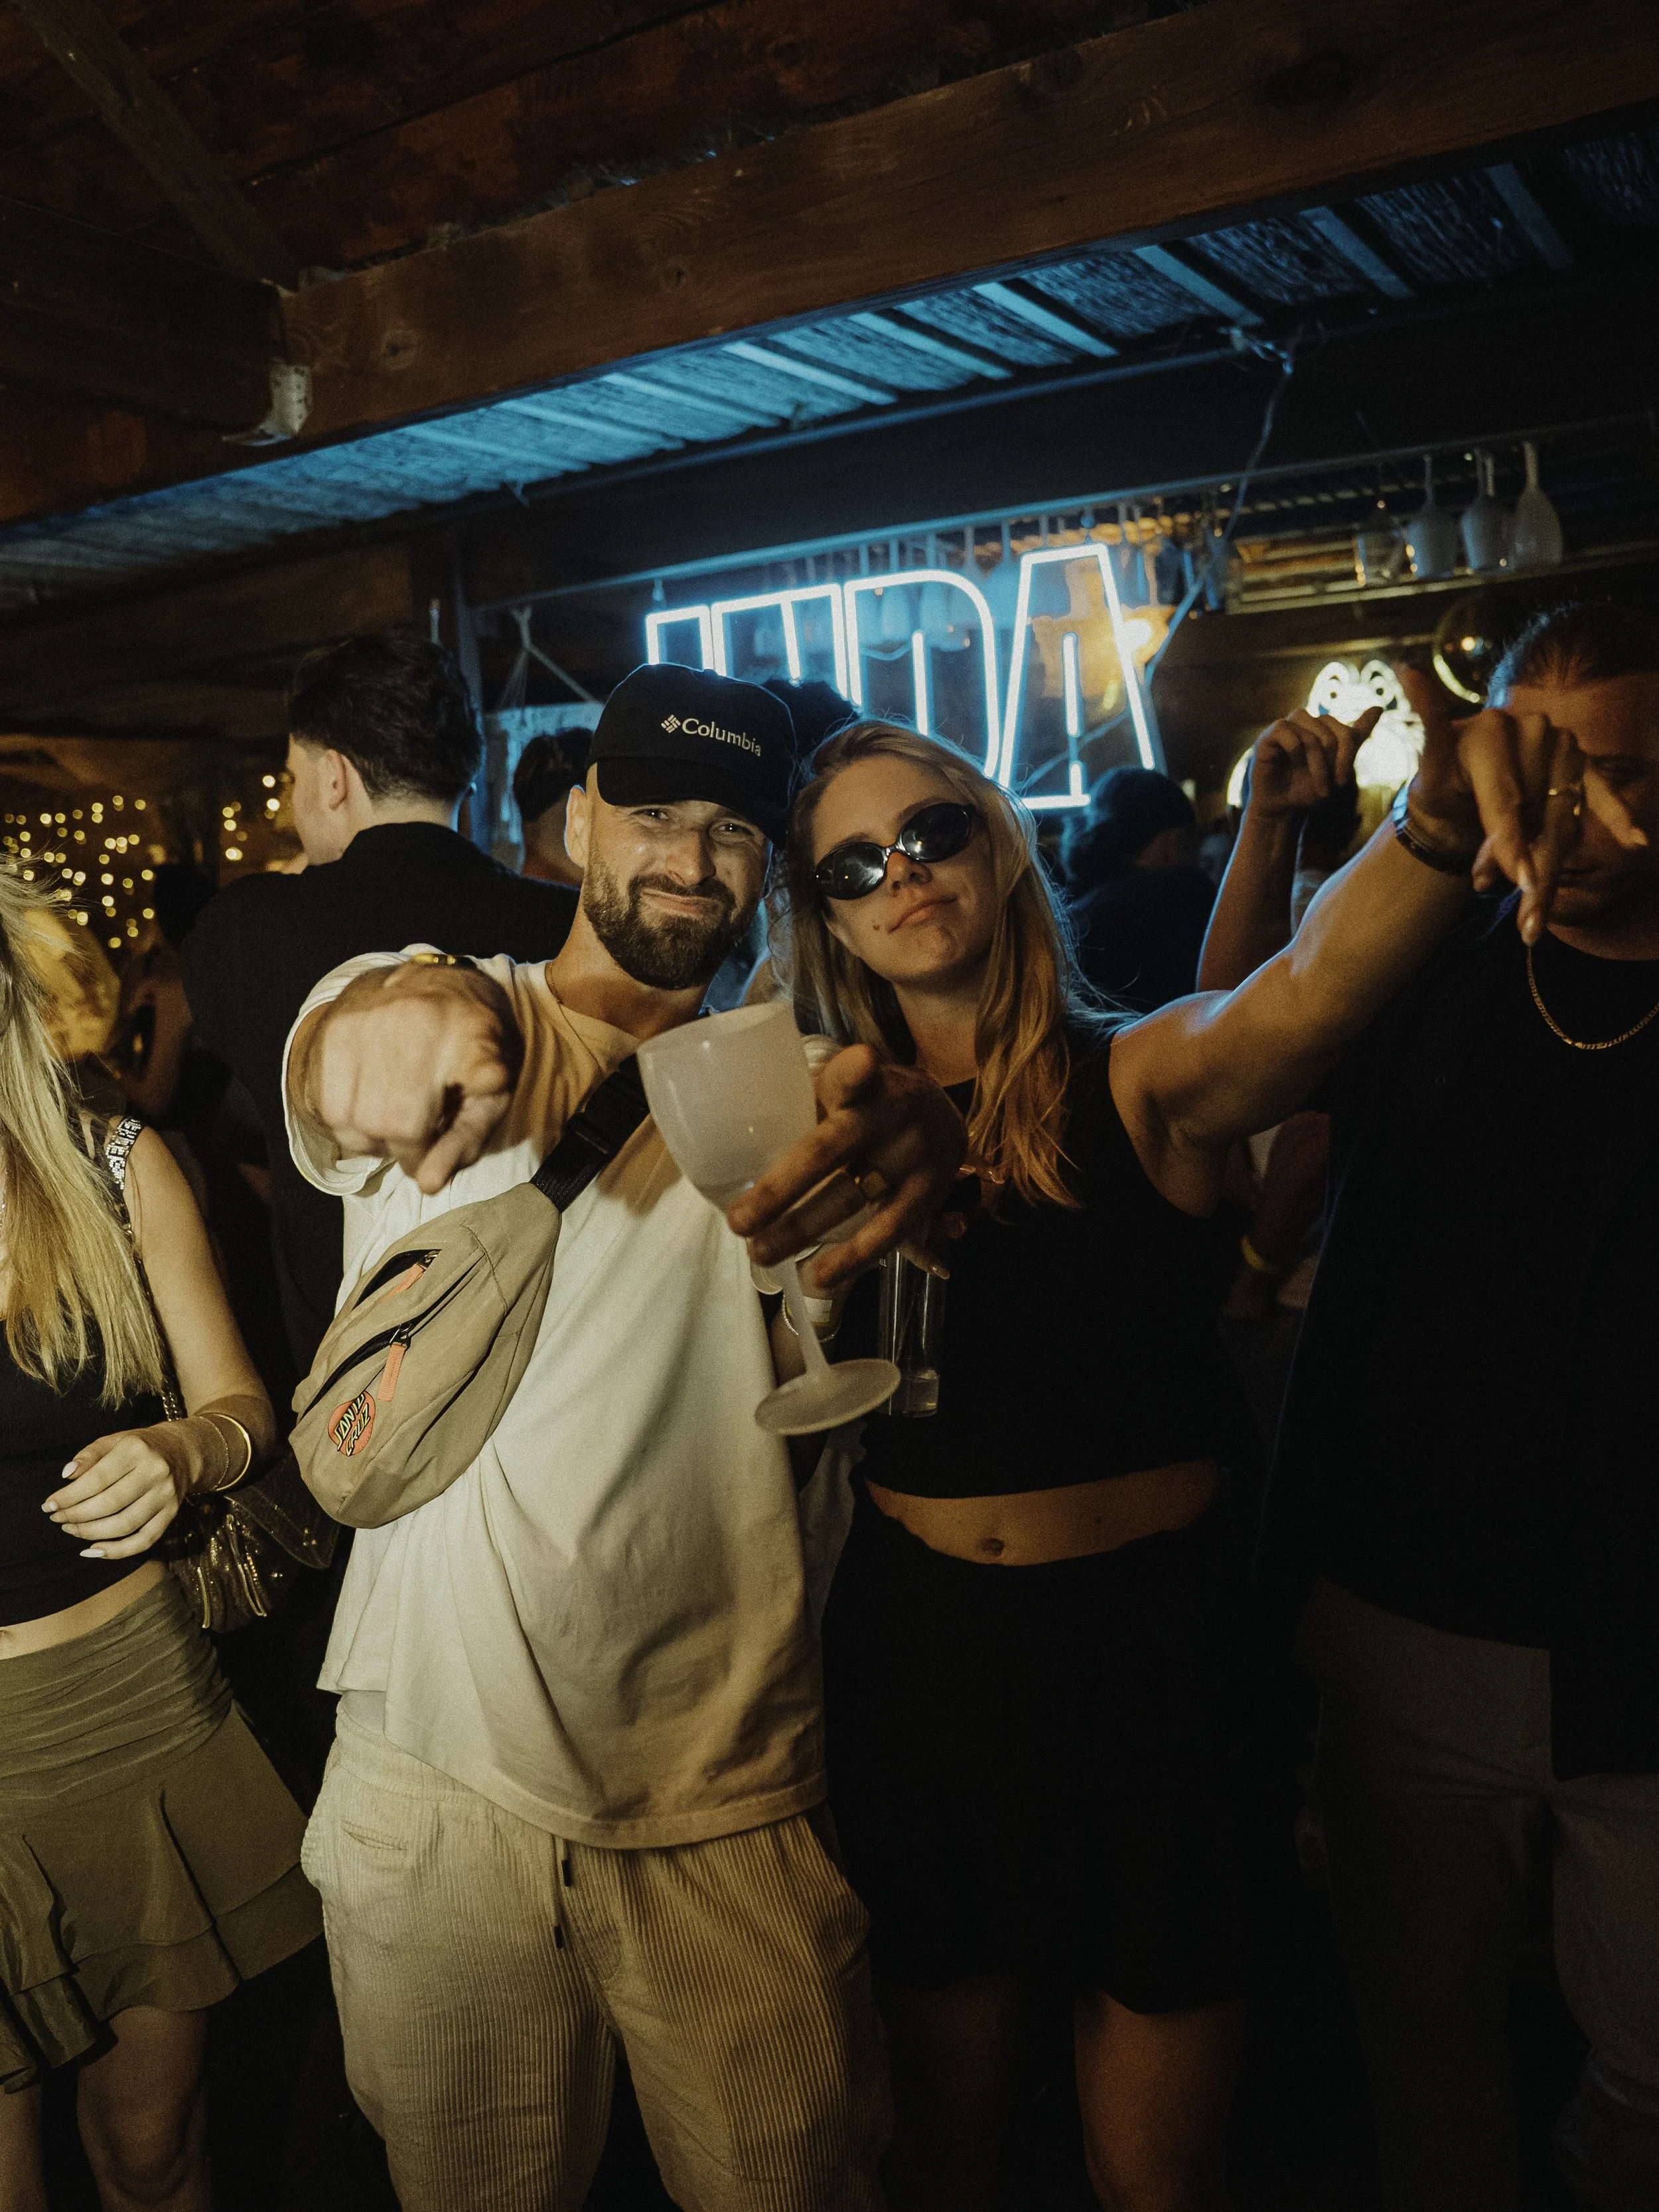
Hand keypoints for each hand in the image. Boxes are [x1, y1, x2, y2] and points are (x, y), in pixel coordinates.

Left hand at [43, 1427, 189, 1559]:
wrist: (183, 1452)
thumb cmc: (140, 1447)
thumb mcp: (114, 1441)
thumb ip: (89, 1455)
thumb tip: (66, 1476)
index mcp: (136, 1450)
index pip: (97, 1479)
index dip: (69, 1497)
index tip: (49, 1506)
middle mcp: (155, 1472)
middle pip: (109, 1504)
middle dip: (76, 1516)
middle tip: (57, 1519)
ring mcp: (166, 1496)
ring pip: (124, 1525)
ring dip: (91, 1533)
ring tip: (72, 1529)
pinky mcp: (172, 1514)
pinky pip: (144, 1540)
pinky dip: (118, 1551)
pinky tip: (95, 1550)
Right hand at [300, 964, 523, 1193]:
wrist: (429, 984)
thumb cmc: (467, 1053)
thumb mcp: (490, 1094)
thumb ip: (467, 1141)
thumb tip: (429, 1184)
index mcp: (474, 1032)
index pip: (483, 1065)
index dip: (485, 1077)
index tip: (490, 1079)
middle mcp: (419, 1018)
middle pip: (401, 1124)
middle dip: (411, 1151)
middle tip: (422, 1139)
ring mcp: (371, 1021)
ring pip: (358, 1124)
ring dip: (377, 1140)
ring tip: (397, 1118)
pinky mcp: (335, 1031)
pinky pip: (331, 1111)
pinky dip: (350, 1125)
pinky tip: (371, 1106)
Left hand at [728, 1045, 967, 1289]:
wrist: (942, 1114)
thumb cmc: (867, 1104)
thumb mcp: (842, 1089)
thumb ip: (802, 1108)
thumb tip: (727, 1149)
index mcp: (864, 1081)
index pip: (856, 1073)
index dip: (855, 1070)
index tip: (860, 1063)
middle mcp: (892, 1113)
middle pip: (831, 1151)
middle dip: (780, 1190)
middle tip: (738, 1222)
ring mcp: (915, 1154)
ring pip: (851, 1197)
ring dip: (801, 1230)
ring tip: (760, 1252)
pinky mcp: (931, 1192)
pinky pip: (888, 1231)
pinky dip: (851, 1258)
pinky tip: (817, 1276)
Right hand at [1244, 707, 1377, 818]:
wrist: (1283, 809)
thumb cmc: (1308, 789)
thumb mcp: (1339, 765)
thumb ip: (1356, 737)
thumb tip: (1379, 707)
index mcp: (1323, 728)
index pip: (1345, 731)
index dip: (1347, 756)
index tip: (1341, 782)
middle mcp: (1306, 723)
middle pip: (1330, 731)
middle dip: (1332, 762)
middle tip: (1326, 787)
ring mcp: (1287, 727)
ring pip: (1311, 734)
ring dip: (1316, 762)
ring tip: (1313, 782)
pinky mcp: (1268, 736)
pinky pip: (1286, 732)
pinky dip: (1294, 751)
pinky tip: (1292, 764)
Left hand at [1397, 667, 1646, 941]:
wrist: (1461, 786)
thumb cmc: (1441, 782)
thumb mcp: (1426, 768)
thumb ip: (1427, 732)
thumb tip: (1406, 670)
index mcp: (1491, 728)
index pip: (1504, 800)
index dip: (1510, 843)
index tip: (1518, 882)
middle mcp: (1533, 730)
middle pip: (1535, 817)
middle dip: (1527, 868)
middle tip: (1526, 924)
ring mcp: (1561, 748)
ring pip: (1561, 819)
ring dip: (1549, 867)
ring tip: (1533, 919)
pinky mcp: (1581, 767)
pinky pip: (1601, 793)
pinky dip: (1617, 817)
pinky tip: (1636, 842)